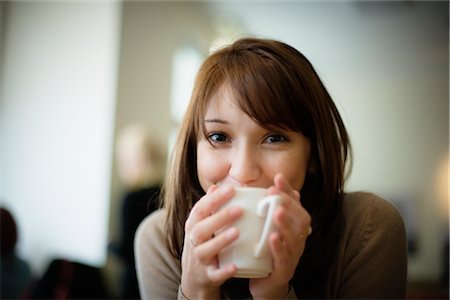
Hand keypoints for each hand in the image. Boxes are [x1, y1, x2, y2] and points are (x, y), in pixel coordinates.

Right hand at [181, 185, 242, 298]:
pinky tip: (235, 266)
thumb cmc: (202, 245)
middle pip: (202, 228)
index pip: (201, 209)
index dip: (214, 199)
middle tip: (240, 209)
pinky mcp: (207, 277)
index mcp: (193, 225)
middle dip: (219, 218)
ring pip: (206, 250)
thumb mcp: (201, 226)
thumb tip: (216, 186)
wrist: (193, 279)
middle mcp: (193, 241)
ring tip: (237, 232)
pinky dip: (223, 271)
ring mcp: (199, 260)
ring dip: (220, 241)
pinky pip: (214, 275)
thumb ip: (208, 208)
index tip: (231, 189)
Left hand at [249, 173, 311, 298]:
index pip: (296, 205)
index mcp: (294, 228)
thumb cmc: (265, 253)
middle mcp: (298, 240)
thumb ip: (262, 211)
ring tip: (277, 211)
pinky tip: (272, 237)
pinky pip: (285, 258)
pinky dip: (279, 247)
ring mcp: (293, 255)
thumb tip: (254, 189)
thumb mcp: (264, 230)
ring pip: (296, 238)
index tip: (278, 178)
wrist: (264, 285)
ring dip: (286, 223)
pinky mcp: (284, 271)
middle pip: (302, 218)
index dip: (289, 191)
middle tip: (274, 193)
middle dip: (289, 203)